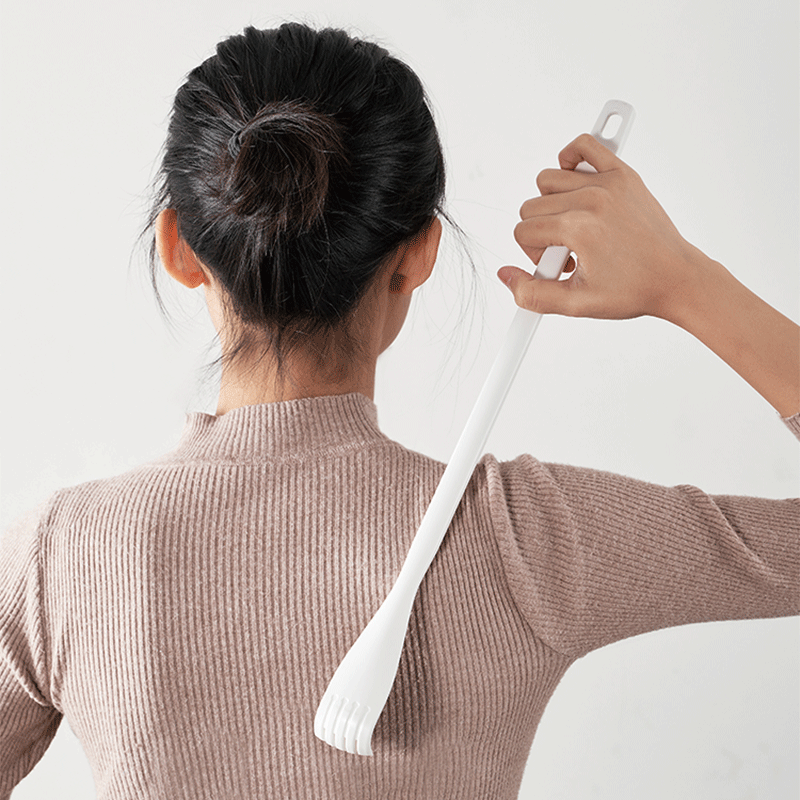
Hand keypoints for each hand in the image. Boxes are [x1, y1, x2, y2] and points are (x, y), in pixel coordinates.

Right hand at [497, 133, 702, 322]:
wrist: (676, 278)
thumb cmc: (633, 289)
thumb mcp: (576, 304)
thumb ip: (532, 294)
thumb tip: (505, 274)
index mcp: (579, 228)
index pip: (523, 230)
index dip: (533, 254)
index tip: (559, 265)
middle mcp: (591, 199)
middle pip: (531, 205)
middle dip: (542, 232)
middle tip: (569, 251)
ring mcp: (608, 182)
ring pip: (548, 179)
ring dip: (552, 204)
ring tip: (575, 227)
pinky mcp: (623, 173)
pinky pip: (584, 145)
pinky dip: (572, 158)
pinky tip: (577, 184)